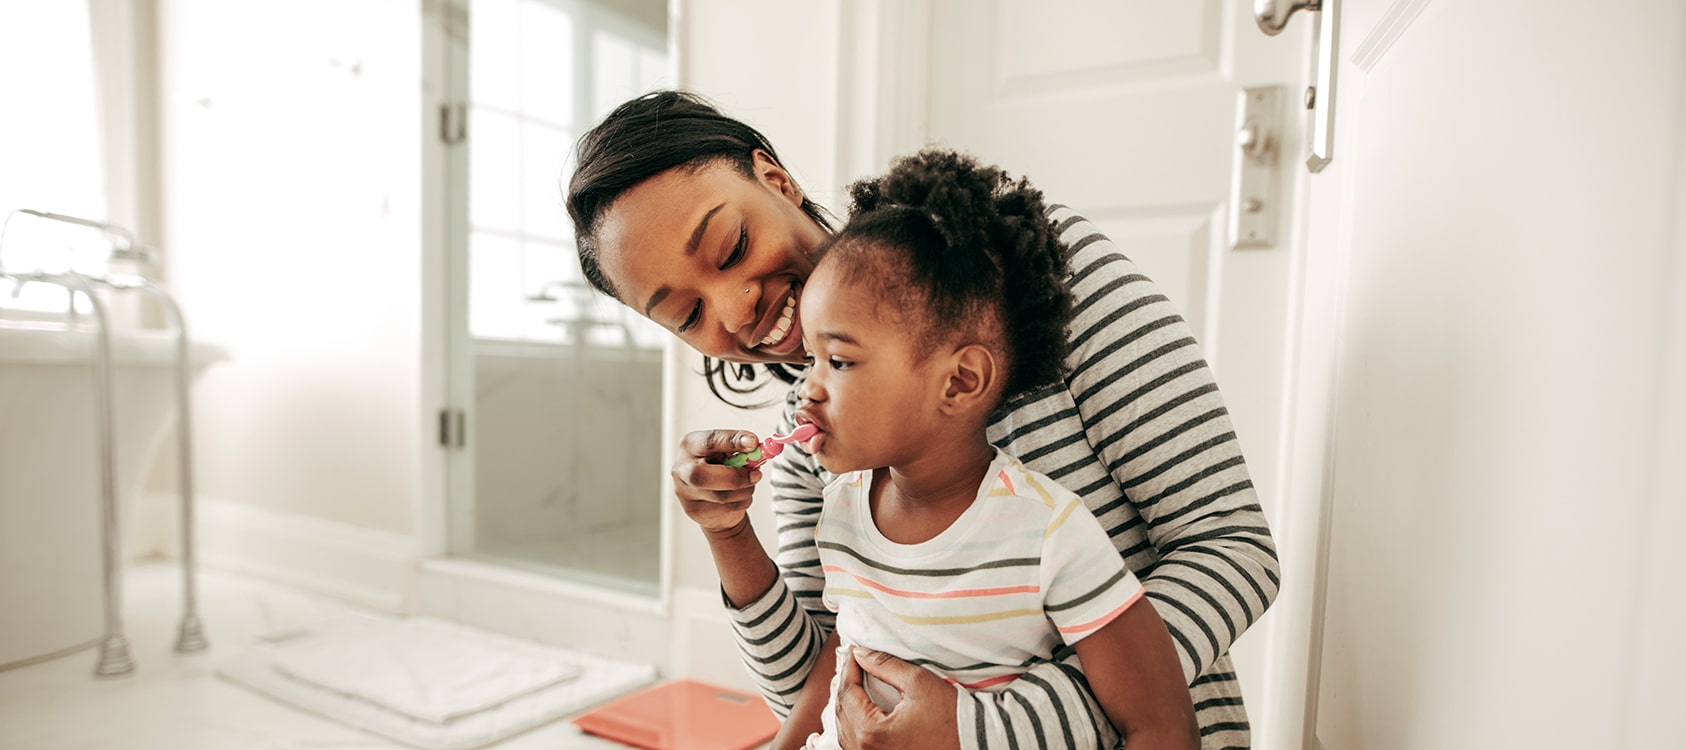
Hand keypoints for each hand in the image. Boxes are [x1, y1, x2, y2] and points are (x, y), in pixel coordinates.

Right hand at [673, 429, 763, 536]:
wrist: (711, 497)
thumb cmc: (720, 468)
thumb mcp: (728, 452)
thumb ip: (740, 450)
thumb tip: (756, 449)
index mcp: (690, 445)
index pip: (709, 441)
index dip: (732, 441)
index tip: (752, 443)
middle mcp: (682, 468)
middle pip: (703, 475)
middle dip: (735, 477)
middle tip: (756, 474)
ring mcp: (685, 492)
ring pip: (720, 496)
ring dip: (744, 490)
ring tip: (749, 484)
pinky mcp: (695, 510)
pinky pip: (725, 509)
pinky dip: (741, 502)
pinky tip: (740, 496)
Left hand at [835, 647, 958, 749]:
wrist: (972, 743)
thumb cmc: (949, 716)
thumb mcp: (918, 682)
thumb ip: (884, 665)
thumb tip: (861, 654)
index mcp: (871, 731)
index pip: (847, 692)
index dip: (849, 667)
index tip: (853, 650)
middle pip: (841, 711)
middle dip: (845, 684)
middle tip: (852, 662)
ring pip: (844, 729)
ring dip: (846, 704)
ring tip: (854, 681)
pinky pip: (854, 742)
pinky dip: (853, 723)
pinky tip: (859, 708)